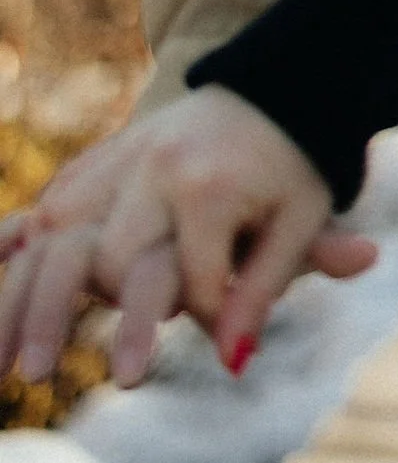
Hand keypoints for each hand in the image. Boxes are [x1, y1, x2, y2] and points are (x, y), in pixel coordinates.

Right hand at [0, 87, 376, 384]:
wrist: (275, 87)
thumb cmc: (293, 167)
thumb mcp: (303, 220)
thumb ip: (267, 288)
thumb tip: (233, 363)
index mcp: (207, 185)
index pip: (191, 280)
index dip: (210, 317)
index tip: (230, 340)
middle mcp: (153, 168)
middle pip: (103, 257)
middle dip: (85, 314)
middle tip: (56, 376)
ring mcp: (120, 158)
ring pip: (53, 232)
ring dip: (22, 297)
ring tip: (4, 366)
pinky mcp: (102, 158)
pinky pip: (48, 202)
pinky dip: (13, 242)